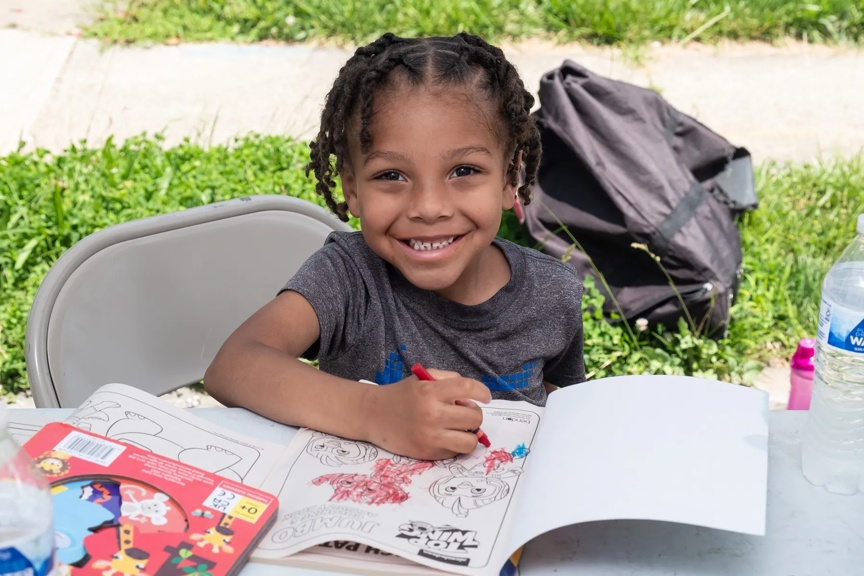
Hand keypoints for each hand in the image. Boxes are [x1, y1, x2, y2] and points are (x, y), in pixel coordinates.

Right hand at [361, 369, 490, 459]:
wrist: (372, 415)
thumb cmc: (401, 395)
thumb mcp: (423, 378)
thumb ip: (448, 381)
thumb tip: (471, 399)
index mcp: (430, 391)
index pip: (467, 388)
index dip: (482, 392)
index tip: (486, 397)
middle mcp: (431, 414)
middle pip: (474, 417)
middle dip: (474, 414)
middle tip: (464, 412)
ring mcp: (430, 436)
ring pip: (470, 441)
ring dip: (470, 434)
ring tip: (460, 428)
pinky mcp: (427, 453)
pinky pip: (455, 452)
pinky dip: (455, 444)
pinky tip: (444, 436)